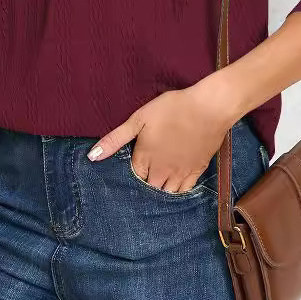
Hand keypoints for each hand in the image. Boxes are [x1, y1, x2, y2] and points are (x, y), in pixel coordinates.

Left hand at [87, 86, 234, 193]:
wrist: (208, 108)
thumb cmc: (172, 109)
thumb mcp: (138, 119)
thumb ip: (115, 139)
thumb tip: (92, 157)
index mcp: (145, 158)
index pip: (133, 175)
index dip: (132, 170)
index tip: (135, 162)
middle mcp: (161, 171)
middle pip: (149, 187)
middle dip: (145, 182)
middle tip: (146, 171)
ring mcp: (180, 173)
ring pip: (166, 192)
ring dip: (160, 188)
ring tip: (158, 178)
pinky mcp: (197, 171)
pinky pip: (184, 190)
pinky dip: (177, 190)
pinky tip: (175, 183)